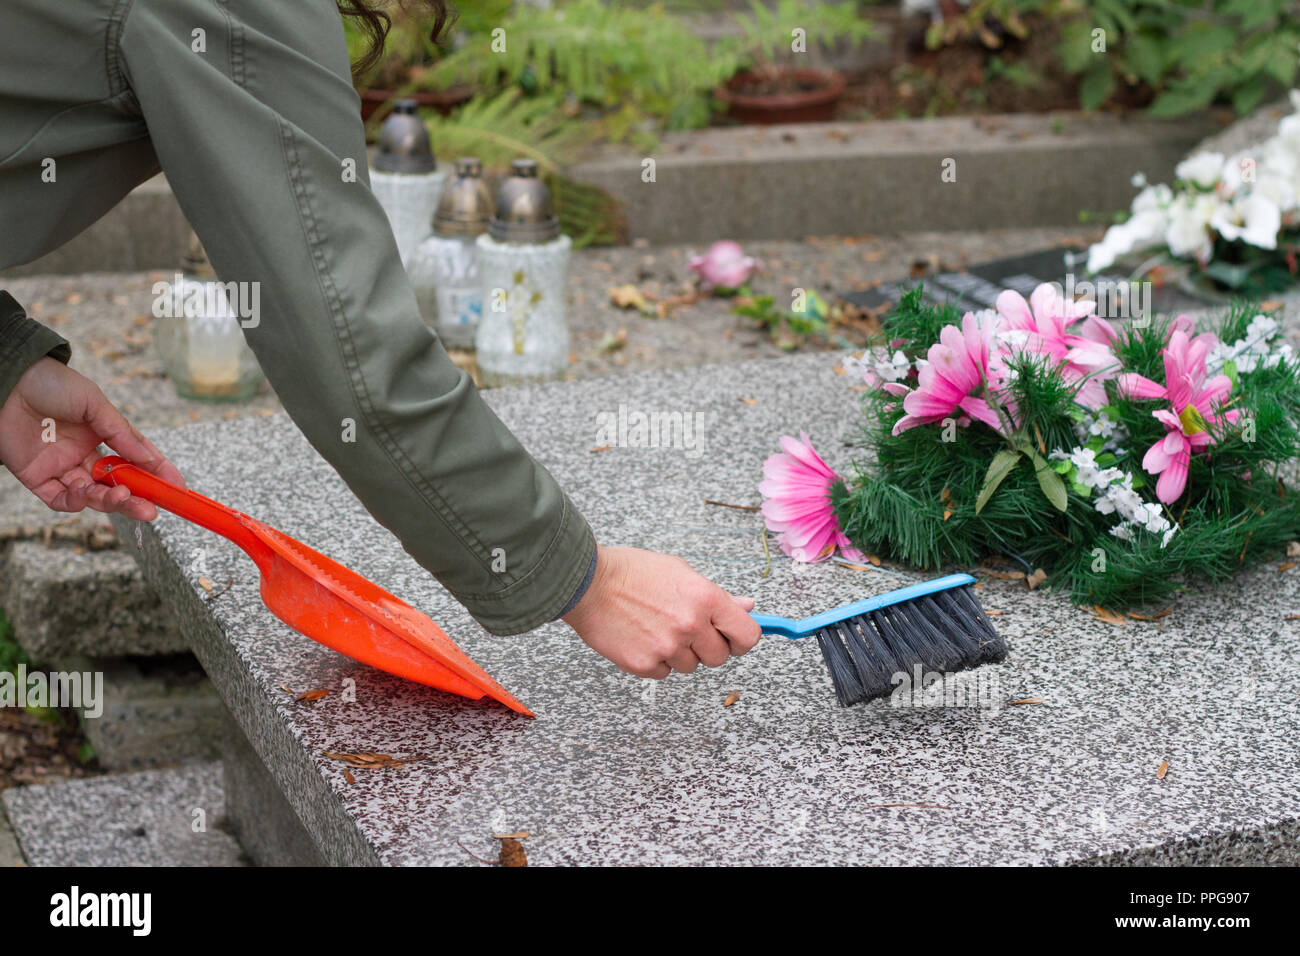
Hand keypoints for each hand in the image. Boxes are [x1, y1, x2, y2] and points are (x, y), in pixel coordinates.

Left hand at [0, 357, 183, 520]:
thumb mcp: (94, 403)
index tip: (177, 488)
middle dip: (135, 498)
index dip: (156, 473)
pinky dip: (76, 502)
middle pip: (115, 484)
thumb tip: (150, 459)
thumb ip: (121, 433)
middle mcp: (83, 454)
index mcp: (101, 434)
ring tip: (122, 497)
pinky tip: (86, 493)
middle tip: (151, 509)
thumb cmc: (50, 383)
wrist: (7, 382)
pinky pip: (60, 499)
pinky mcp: (37, 478)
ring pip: (91, 495)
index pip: (135, 458)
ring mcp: (61, 467)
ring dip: (109, 501)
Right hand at [563, 545, 761, 677]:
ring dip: (679, 654)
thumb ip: (716, 595)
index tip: (734, 638)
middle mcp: (690, 625)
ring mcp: (667, 647)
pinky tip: (642, 638)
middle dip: (707, 647)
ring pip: (690, 667)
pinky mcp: (644, 664)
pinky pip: (664, 673)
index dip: (741, 639)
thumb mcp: (680, 571)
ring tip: (657, 628)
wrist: (587, 584)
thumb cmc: (631, 572)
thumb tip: (746, 607)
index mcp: (705, 598)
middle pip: (719, 657)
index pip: (747, 635)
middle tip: (687, 630)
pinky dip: (655, 661)